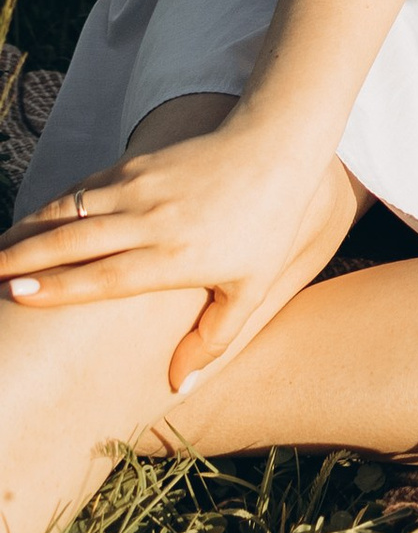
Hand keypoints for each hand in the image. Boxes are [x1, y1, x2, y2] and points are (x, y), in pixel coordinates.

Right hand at [0, 122, 356, 393]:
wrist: (277, 145)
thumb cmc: (268, 223)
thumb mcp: (253, 286)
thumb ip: (215, 339)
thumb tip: (179, 387)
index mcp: (176, 256)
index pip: (106, 276)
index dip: (59, 288)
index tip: (17, 295)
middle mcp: (152, 221)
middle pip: (73, 242)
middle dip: (21, 259)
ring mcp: (141, 188)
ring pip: (69, 211)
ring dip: (27, 232)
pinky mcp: (137, 164)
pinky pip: (84, 189)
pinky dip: (52, 207)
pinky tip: (30, 225)